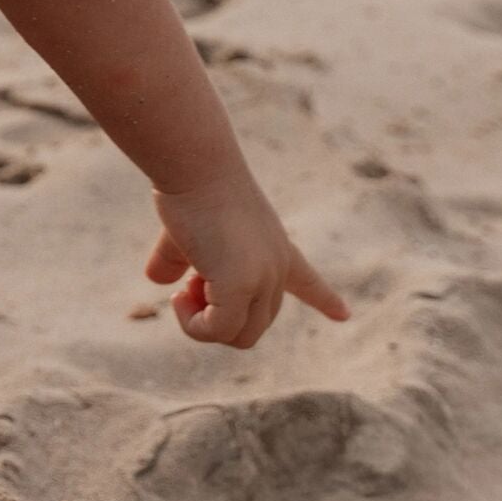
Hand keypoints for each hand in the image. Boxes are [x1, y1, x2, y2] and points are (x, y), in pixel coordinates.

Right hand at [145, 172, 350, 347]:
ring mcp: (263, 279)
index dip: (323, 298)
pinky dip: (193, 324)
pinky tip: (179, 295)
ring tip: (184, 290)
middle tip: (189, 285)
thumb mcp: (185, 228)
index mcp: (275, 248)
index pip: (306, 279)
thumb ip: (174, 258)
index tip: (344, 314)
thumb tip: (157, 280)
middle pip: (254, 323)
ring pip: (238, 336)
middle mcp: (276, 267)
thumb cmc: (189, 187)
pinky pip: (216, 330)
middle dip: (216, 315)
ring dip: (202, 323)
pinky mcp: (239, 286)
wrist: (193, 164)